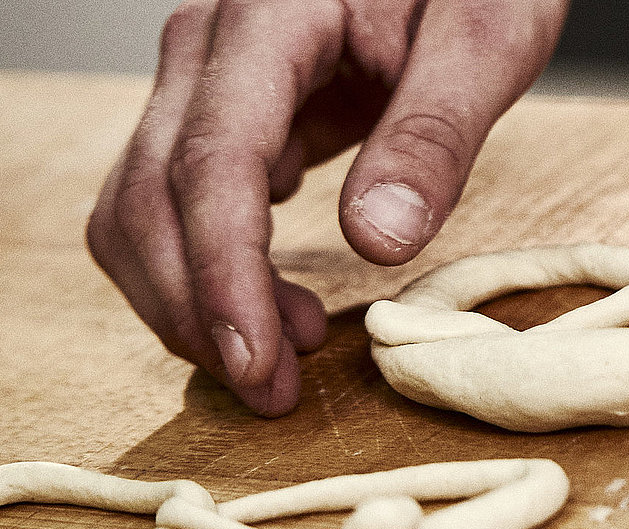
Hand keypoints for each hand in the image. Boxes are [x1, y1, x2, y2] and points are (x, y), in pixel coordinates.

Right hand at [87, 0, 565, 415]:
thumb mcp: (484, 41)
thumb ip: (433, 133)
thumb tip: (377, 239)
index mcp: (267, 18)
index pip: (212, 164)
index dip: (224, 277)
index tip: (260, 364)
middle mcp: (209, 47)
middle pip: (152, 198)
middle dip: (201, 312)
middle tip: (275, 392)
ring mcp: (205, 80)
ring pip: (144, 209)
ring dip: (194, 299)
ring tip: (286, 353)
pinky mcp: (224, 113)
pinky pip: (179, 203)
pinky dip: (209, 269)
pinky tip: (276, 302)